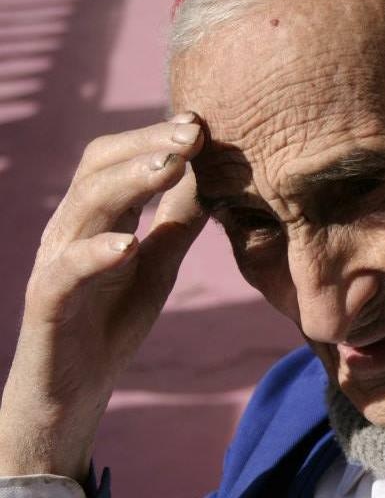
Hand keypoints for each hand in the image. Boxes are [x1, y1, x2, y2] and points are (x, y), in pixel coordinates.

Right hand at [0, 113, 206, 482]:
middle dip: (147, 145)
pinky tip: (129, 243)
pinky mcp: (47, 302)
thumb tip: (214, 178)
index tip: (199, 121)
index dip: (157, 136)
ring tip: (171, 166)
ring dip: (129, 181)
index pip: (121, 158)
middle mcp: (73, 227)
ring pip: (84, 206)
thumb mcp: (161, 262)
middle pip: (99, 167)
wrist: (76, 387)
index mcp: (100, 215)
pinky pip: (65, 272)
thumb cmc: (115, 317)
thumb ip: (180, 221)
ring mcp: (56, 261)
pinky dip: (96, 253)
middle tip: (191, 131)